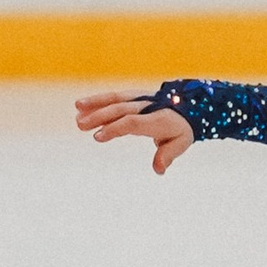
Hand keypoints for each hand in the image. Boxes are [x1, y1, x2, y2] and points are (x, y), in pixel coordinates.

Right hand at [74, 90, 194, 173]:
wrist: (189, 105)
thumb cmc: (181, 129)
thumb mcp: (180, 143)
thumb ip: (167, 155)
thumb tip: (159, 170)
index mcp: (158, 119)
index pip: (133, 123)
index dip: (115, 128)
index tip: (98, 136)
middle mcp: (147, 106)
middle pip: (121, 109)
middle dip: (100, 116)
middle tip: (81, 125)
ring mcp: (139, 99)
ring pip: (115, 99)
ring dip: (95, 104)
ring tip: (77, 110)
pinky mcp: (133, 96)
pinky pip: (114, 97)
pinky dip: (98, 100)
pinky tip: (81, 106)